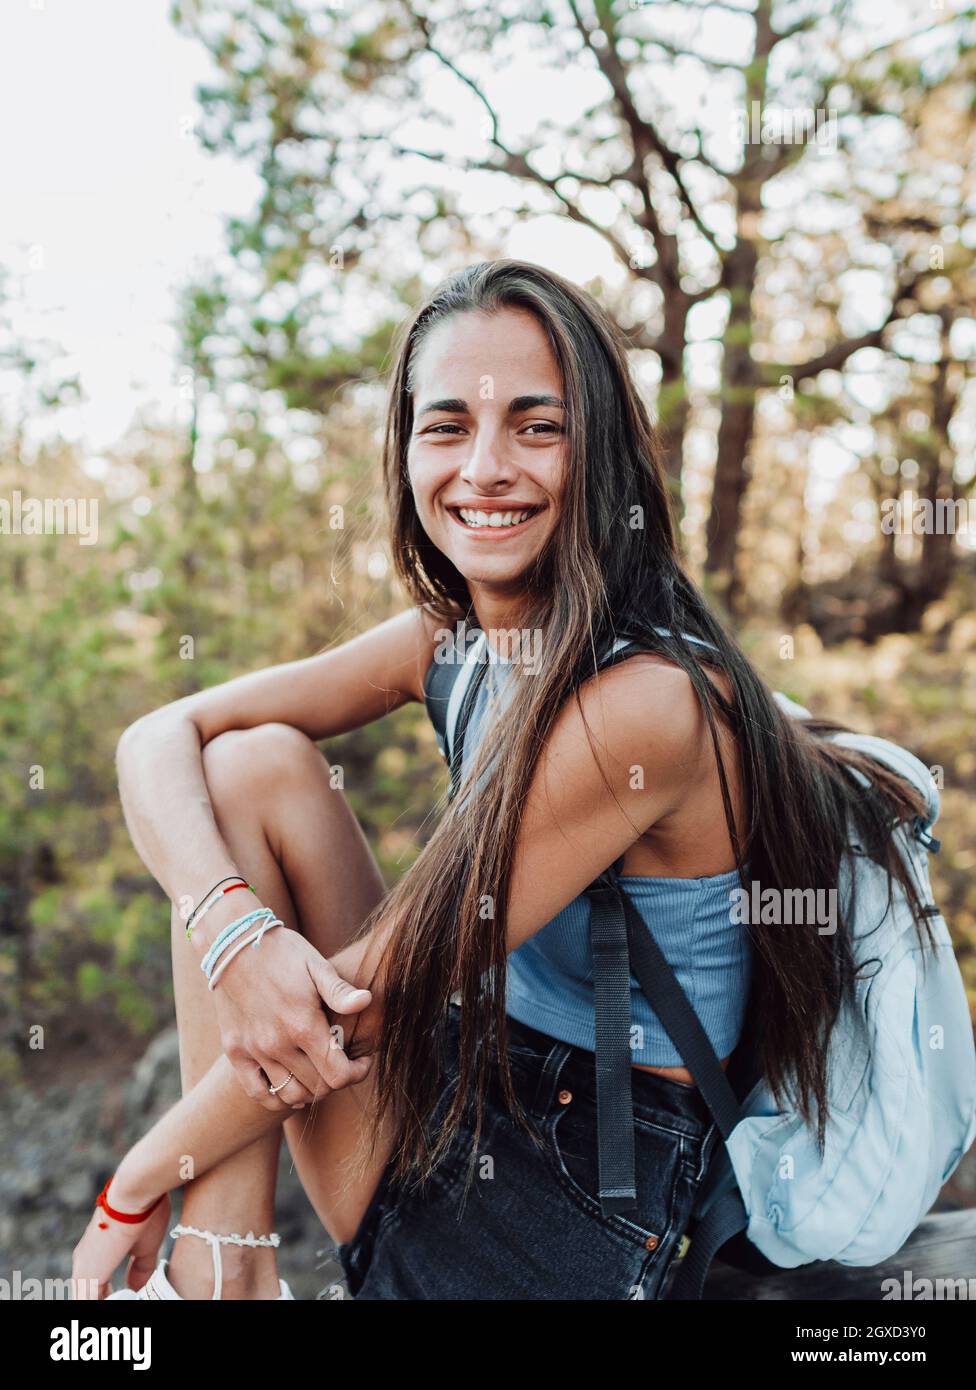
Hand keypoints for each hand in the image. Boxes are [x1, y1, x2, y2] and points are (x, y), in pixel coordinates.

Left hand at [72, 1176, 170, 1299]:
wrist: (135, 1192)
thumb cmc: (144, 1211)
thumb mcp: (145, 1246)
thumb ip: (140, 1268)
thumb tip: (137, 1286)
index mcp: (95, 1254)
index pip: (97, 1287)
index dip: (112, 1296)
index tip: (131, 1298)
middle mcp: (83, 1262)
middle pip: (91, 1295)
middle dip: (111, 1299)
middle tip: (130, 1301)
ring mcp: (83, 1269)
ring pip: (89, 1299)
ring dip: (111, 1301)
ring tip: (130, 1303)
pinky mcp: (87, 1275)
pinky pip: (91, 1303)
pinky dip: (108, 1305)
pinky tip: (126, 1303)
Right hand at [209, 909, 373, 1111]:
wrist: (233, 944)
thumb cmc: (282, 952)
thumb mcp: (316, 965)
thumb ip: (340, 990)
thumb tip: (367, 1001)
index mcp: (303, 1025)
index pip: (338, 1074)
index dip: (356, 1073)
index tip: (362, 1061)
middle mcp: (277, 1044)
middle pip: (317, 1087)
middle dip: (337, 1079)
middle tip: (343, 1063)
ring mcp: (254, 1050)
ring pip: (290, 1094)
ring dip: (310, 1090)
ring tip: (318, 1073)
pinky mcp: (235, 1051)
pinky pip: (258, 1092)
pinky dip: (277, 1097)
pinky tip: (290, 1085)